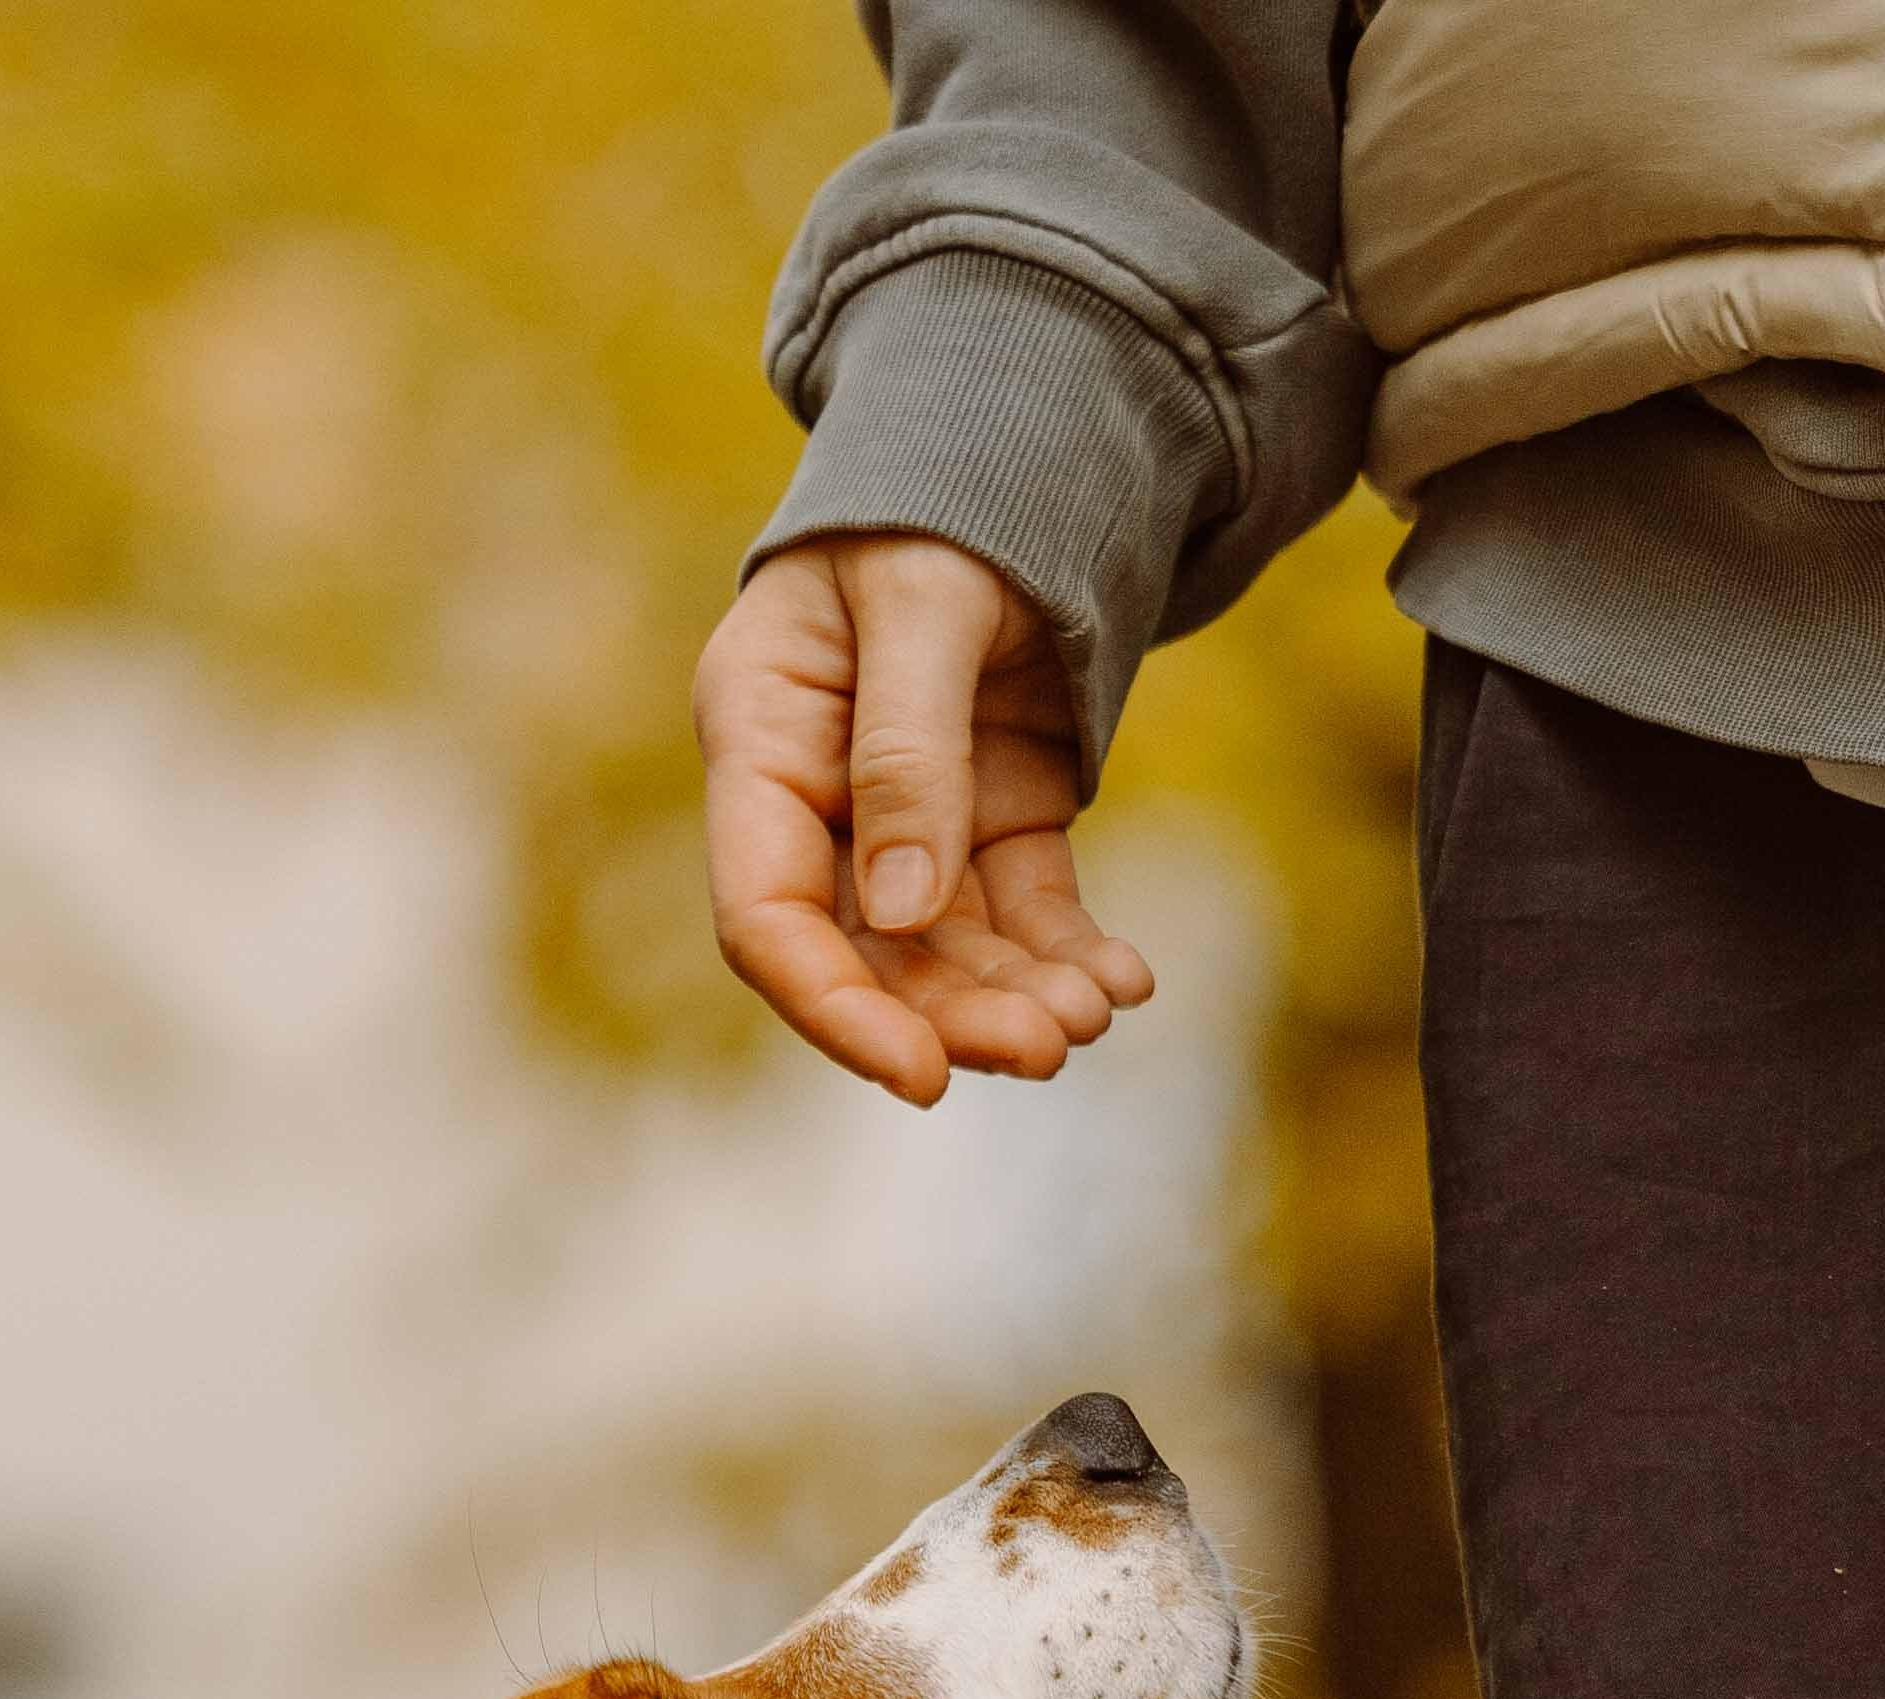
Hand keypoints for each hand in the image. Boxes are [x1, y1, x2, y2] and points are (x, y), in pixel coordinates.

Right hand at [693, 534, 1152, 1105]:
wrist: (1021, 437)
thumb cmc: (944, 496)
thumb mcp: (922, 599)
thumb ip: (907, 750)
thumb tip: (909, 917)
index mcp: (761, 737)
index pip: (768, 913)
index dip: (832, 1005)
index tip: (917, 1075)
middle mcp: (822, 797)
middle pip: (870, 952)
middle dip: (954, 1015)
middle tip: (1050, 1048)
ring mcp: (911, 815)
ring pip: (952, 950)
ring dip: (1017, 998)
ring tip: (1095, 1013)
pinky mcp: (994, 815)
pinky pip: (1023, 910)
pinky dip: (1069, 953)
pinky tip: (1123, 981)